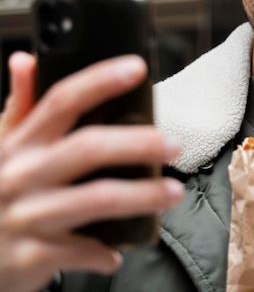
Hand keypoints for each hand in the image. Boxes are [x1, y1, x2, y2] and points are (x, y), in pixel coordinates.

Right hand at [0, 52, 183, 291]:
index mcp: (17, 143)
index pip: (60, 101)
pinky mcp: (28, 255)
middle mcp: (20, 174)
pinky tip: (117, 253)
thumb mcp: (1, 147)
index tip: (137, 68)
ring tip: (173, 192)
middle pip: (88, 148)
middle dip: (138, 143)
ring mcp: (24, 216)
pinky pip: (79, 250)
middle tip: (175, 145)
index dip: (99, 80)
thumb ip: (20, 107)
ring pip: (95, 199)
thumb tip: (26, 60)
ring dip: (142, 196)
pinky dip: (103, 253)